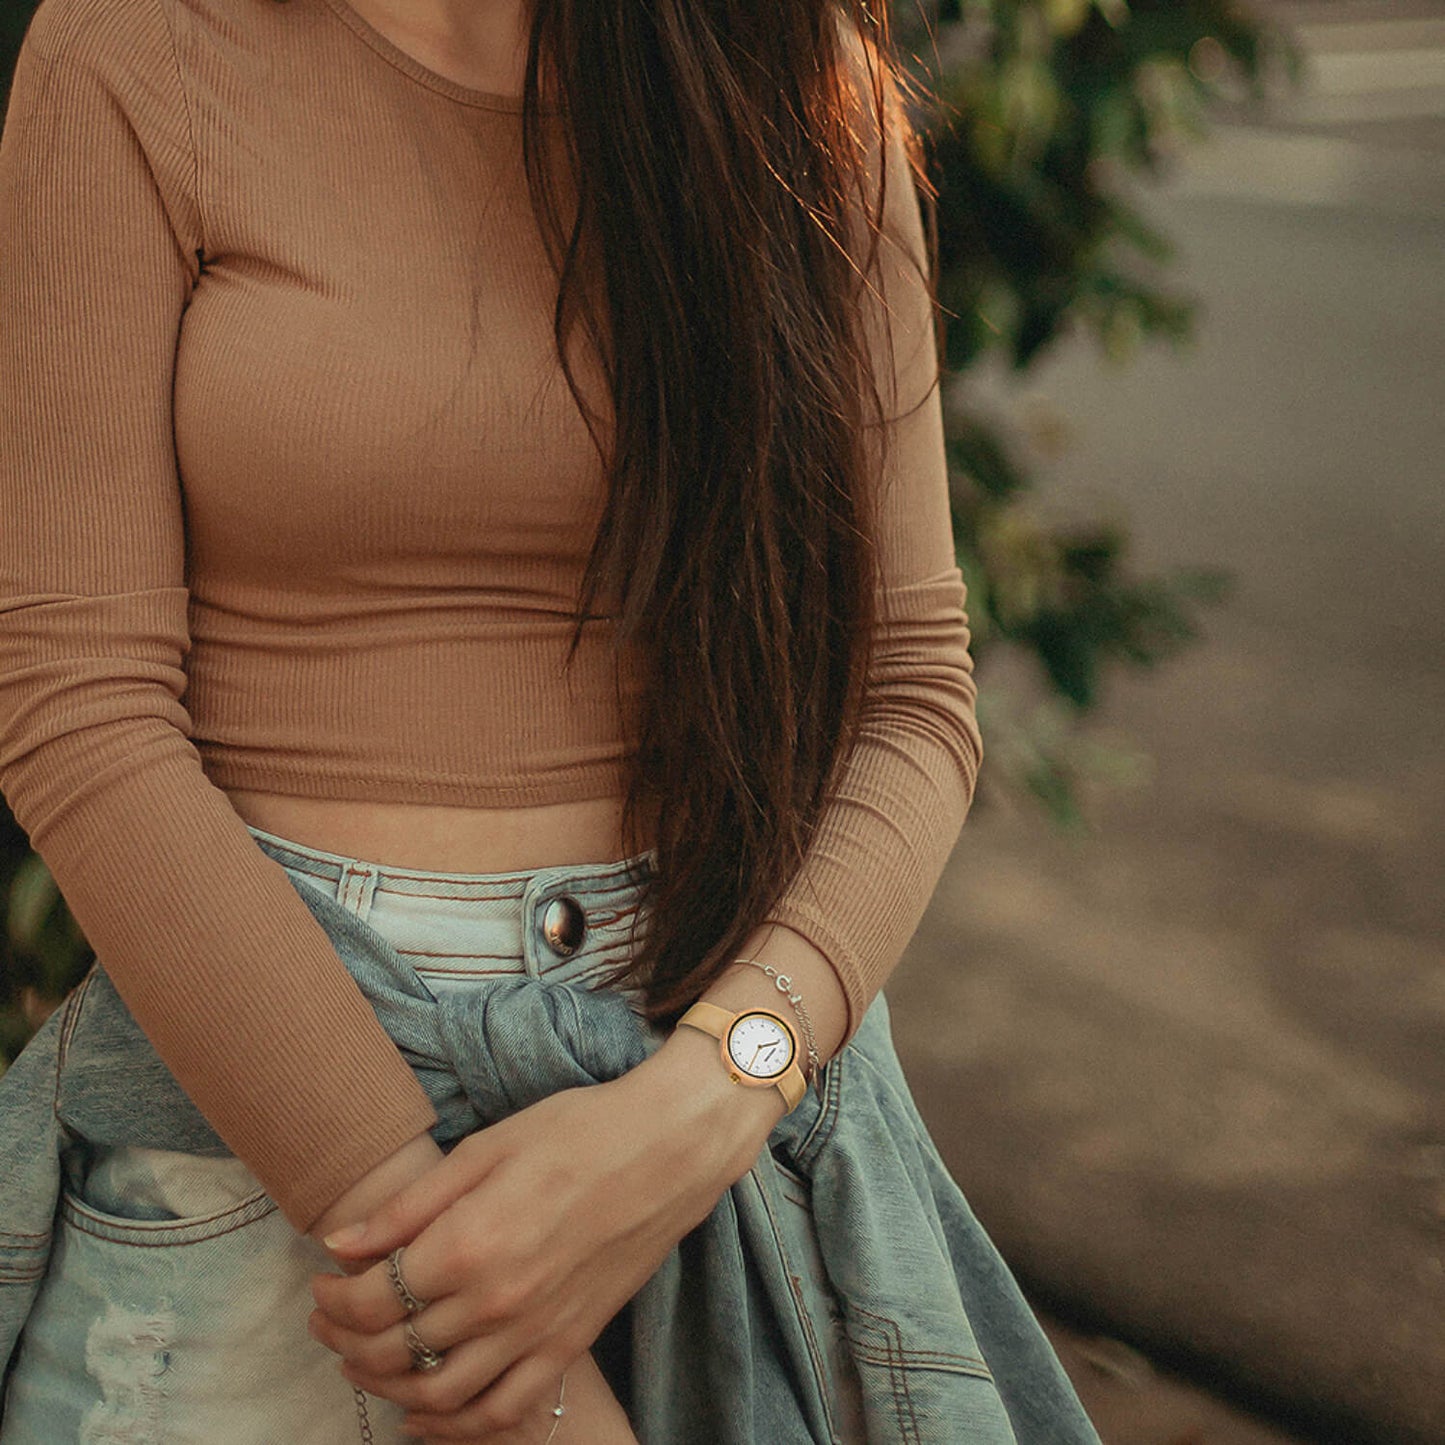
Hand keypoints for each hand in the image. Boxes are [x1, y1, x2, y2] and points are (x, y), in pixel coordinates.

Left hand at [308, 1034, 781, 1437]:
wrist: (668, 1147)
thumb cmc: (578, 1130)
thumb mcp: (485, 1148)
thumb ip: (409, 1205)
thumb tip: (339, 1243)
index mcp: (468, 1243)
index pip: (372, 1297)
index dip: (333, 1298)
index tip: (321, 1282)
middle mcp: (496, 1301)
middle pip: (393, 1348)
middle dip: (345, 1339)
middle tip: (329, 1320)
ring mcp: (535, 1331)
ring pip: (437, 1394)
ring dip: (386, 1386)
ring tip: (364, 1361)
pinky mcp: (569, 1343)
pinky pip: (502, 1410)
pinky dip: (455, 1427)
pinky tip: (426, 1414)